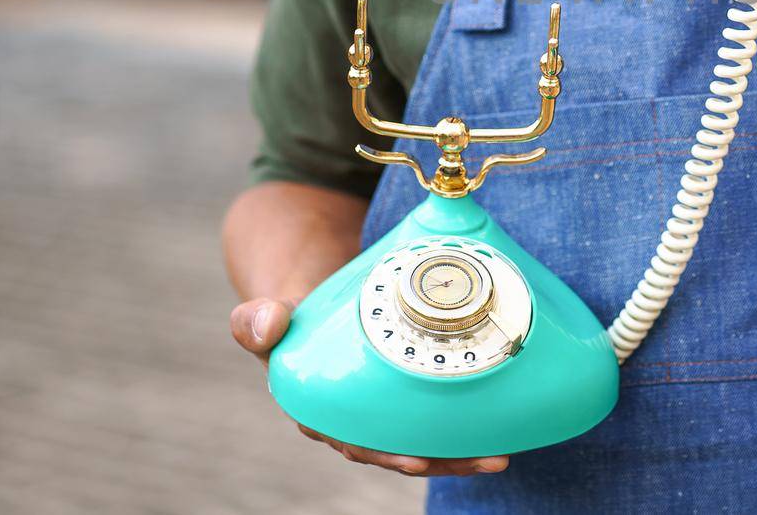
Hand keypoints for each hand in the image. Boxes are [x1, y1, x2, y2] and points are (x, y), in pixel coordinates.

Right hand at [230, 297, 510, 476]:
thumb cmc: (290, 314)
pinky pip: (433, 414)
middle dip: (441, 459)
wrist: (311, 294)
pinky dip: (463, 422)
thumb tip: (267, 325)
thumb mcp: (268, 315)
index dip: (386, 456)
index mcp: (320, 411)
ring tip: (499, 454)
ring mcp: (379, 409)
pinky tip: (496, 424)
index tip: (416, 461)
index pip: (355, 443)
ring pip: (422, 439)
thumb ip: (257, 319)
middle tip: (483, 458)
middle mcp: (352, 420)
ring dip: (460, 450)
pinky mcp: (402, 391)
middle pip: (399, 450)